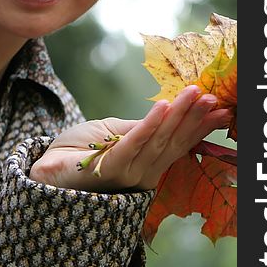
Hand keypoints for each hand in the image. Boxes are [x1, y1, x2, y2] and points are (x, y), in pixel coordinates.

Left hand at [30, 85, 230, 192]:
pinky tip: (163, 106)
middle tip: (214, 98)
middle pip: (173, 142)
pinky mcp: (106, 168)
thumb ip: (141, 128)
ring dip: (178, 115)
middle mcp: (141, 174)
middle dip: (195, 118)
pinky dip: (148, 125)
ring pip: (158, 141)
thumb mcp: (114, 133)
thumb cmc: (80, 150)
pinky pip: (131, 144)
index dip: (199, 126)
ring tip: (194, 93)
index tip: (221, 108)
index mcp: (146, 165)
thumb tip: (168, 111)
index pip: (178, 144)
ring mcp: (125, 174)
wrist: (45, 166)